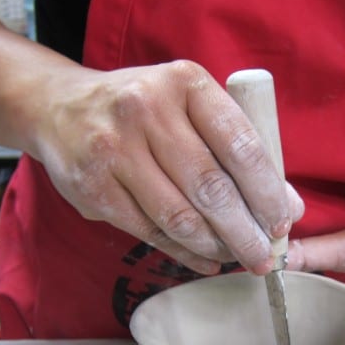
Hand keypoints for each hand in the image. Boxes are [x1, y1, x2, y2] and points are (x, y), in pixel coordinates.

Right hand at [26, 60, 303, 273]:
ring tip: (238, 258)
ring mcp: (115, 150)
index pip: (240, 145)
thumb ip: (233, 146)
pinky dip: (185, 253)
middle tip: (265, 256)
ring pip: (181, 217)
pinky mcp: (94, 188)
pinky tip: (207, 260)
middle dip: (246, 231)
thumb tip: (286, 205)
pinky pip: (151, 233)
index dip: (267, 192)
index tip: (283, 221)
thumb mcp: (187, 105)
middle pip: (212, 188)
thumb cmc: (141, 111)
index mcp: (184, 83)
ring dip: (217, 246)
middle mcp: (146, 111)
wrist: (58, 107)